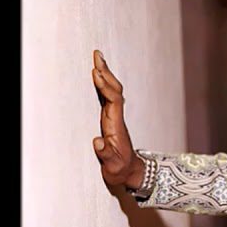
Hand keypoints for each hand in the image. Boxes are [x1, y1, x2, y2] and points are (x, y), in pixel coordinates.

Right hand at [91, 50, 144, 190]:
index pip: (113, 101)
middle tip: (97, 54)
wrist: (130, 172)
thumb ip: (105, 154)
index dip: (105, 87)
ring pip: (112, 91)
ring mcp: (114, 118)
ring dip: (105, 74)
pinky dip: (103, 84)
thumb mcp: (112, 166)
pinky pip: (108, 96)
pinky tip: (99, 75)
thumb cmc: (120, 169)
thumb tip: (97, 142)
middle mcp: (116, 118)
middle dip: (106, 72)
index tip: (97, 74)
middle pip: (114, 90)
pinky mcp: (110, 119)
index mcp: (116, 126)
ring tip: (98, 58)